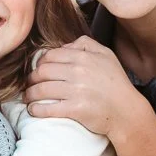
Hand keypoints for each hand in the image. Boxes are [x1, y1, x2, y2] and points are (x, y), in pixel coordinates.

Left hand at [23, 36, 149, 140]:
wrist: (127, 112)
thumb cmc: (117, 84)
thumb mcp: (106, 56)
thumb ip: (86, 44)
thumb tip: (65, 46)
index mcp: (84, 57)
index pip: (51, 56)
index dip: (39, 63)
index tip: (37, 70)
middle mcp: (78, 72)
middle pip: (42, 72)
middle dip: (31, 78)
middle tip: (29, 84)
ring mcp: (76, 91)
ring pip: (41, 89)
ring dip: (30, 94)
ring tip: (27, 97)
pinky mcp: (75, 109)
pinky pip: (48, 108)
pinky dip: (36, 109)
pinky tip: (32, 110)